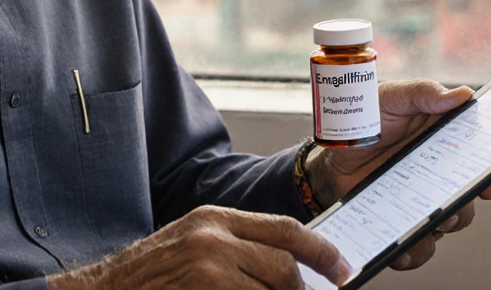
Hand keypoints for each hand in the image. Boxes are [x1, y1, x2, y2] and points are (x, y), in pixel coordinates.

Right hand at [49, 205, 350, 288]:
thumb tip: (287, 265)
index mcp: (215, 218)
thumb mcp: (192, 242)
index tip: (343, 271)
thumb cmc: (147, 273)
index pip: (286, 231)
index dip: (322, 252)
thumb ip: (237, 247)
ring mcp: (205, 271)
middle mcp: (212, 240)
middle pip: (284, 268)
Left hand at [305, 79, 490, 270]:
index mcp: (448, 137)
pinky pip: (418, 244)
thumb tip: (461, 94)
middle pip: (475, 193)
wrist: (329, 151)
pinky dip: (413, 250)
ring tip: (434, 219)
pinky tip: (401, 246)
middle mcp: (443, 171)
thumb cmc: (364, 118)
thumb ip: (422, 93)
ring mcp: (425, 198)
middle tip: (462, 198)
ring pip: (452, 221)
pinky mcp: (404, 221)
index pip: (487, 156)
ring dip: (448, 223)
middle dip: (473, 199)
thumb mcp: (390, 97)